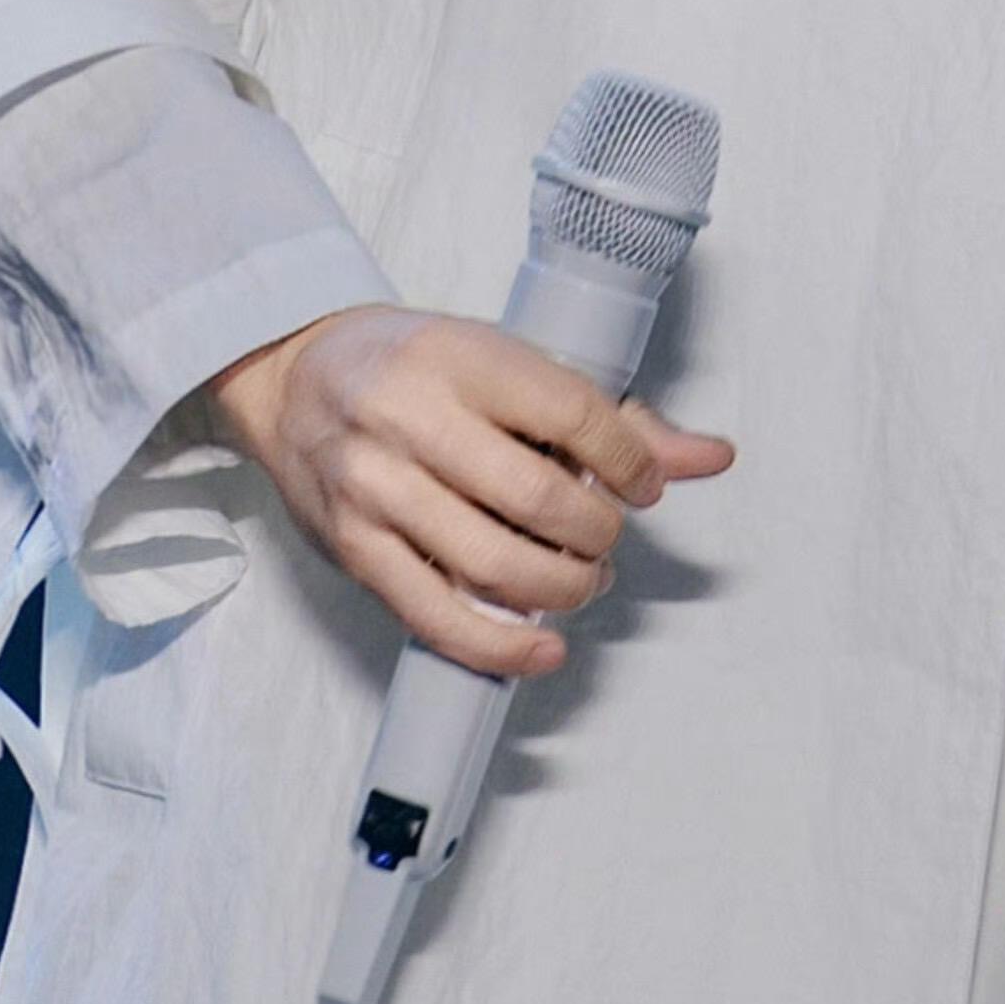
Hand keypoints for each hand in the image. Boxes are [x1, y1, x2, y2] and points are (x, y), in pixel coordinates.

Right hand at [209, 305, 733, 678]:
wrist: (293, 375)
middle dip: (597, 532)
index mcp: (462, 357)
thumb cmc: (413, 368)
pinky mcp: (354, 546)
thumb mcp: (507, 362)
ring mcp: (376, 487)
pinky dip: (500, 644)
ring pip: (494, 563)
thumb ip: (610, 416)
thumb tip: (710, 457)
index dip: (632, 462)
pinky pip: (435, 615)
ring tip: (581, 579)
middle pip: (540, 498)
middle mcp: (412, 419)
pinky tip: (542, 646)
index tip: (644, 484)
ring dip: (562, 588)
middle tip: (606, 536)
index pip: (576, 416)